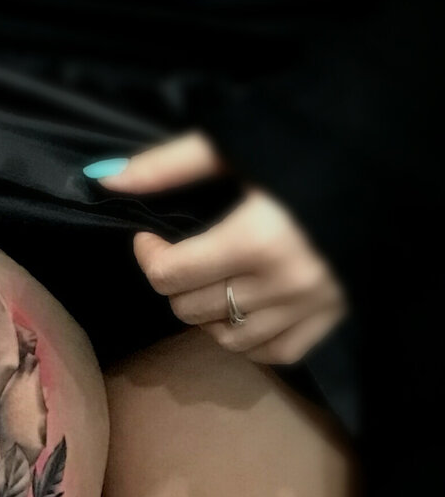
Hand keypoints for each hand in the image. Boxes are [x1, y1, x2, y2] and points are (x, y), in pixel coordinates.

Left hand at [93, 132, 346, 364]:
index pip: (171, 275)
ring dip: (208, 315)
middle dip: (175, 282)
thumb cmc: (309, 142)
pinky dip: (249, 339)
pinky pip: (275, 354)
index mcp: (255, 239)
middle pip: (191, 309)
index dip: (148, 256)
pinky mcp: (331, 317)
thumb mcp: (236, 144)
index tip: (149, 236)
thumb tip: (108, 181)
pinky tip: (244, 310)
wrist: (388, 156)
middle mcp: (282, 283)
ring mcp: (309, 306)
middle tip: (183, 253)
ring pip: (228, 339)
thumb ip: (168, 165)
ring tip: (213, 282)